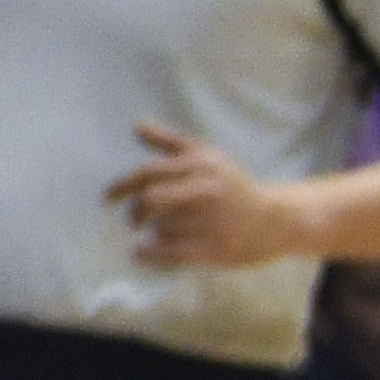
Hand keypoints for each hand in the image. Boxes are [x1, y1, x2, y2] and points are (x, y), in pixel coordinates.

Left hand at [110, 127, 304, 266]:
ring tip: (160, 232)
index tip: (106, 197)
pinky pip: (172, 252)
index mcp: (199, 164)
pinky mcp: (215, 248)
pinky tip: (140, 253)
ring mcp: (210, 221)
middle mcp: (204, 190)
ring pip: (161, 227)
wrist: (273, 220)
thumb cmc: (232, 185)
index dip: (123, 184)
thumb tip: (135, 126)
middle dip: (134, 212)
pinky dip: (150, 254)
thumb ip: (169, 141)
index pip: (150, 172)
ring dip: (153, 232)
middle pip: (152, 200)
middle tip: (131, 220)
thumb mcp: (206, 155)